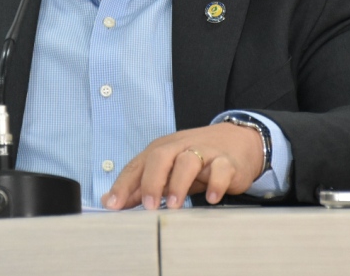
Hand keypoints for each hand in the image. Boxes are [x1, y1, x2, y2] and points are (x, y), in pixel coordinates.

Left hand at [101, 123, 262, 210]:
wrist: (239, 142)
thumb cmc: (197, 159)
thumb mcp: (168, 170)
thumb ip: (140, 185)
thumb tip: (109, 201)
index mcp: (162, 150)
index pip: (137, 165)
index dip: (123, 184)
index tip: (113, 205)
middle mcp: (180, 147)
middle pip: (160, 156)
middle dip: (151, 181)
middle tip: (149, 206)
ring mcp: (205, 153)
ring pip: (188, 161)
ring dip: (179, 183)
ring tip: (175, 205)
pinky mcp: (227, 162)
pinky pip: (221, 169)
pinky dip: (216, 184)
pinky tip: (211, 199)